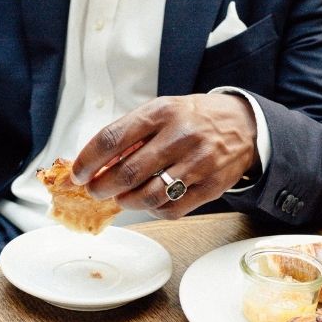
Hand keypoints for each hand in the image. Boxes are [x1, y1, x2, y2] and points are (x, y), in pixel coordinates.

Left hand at [72, 94, 258, 218]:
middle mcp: (180, 136)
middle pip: (127, 173)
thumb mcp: (162, 111)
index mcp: (161, 112)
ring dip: (126, 202)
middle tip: (95, 191)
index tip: (78, 174)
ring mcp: (198, 163)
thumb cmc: (193, 119)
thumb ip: (131, 134)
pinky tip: (149, 201)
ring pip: (148, 196)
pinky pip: (171, 209)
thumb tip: (95, 164)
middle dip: (102, 188)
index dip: (88, 161)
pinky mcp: (211, 186)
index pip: (112, 139)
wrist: (244, 126)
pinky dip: (153, 210)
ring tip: (121, 198)